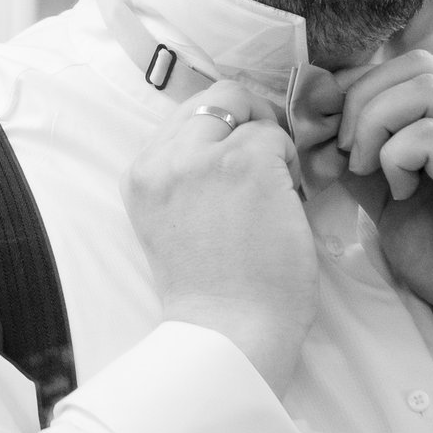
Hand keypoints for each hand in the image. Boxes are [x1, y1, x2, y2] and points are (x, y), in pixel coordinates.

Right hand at [122, 80, 317, 393]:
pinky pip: (278, 138)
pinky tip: (288, 201)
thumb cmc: (212, 292)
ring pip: (247, 111)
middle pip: (214, 98)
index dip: (223, 129)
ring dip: (271, 144)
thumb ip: (185, 177)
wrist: (229, 333)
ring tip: (277, 188)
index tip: (241, 157)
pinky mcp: (248, 163)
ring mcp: (204, 158)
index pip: (185, 118)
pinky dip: (292, 164)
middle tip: (270, 159)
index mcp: (141, 176)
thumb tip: (232, 135)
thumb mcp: (173, 222)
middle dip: (248, 119)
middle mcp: (164, 159)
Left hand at [337, 52, 432, 423]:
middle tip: (342, 149)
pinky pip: (431, 136)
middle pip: (415, 66)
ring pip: (423, 89)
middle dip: (360, 99)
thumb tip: (316, 134)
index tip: (325, 124)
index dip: (357, 85)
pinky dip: (397, 158)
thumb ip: (363, 162)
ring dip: (374, 124)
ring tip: (366, 169)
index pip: (409, 65)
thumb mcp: (393, 201)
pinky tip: (399, 192)